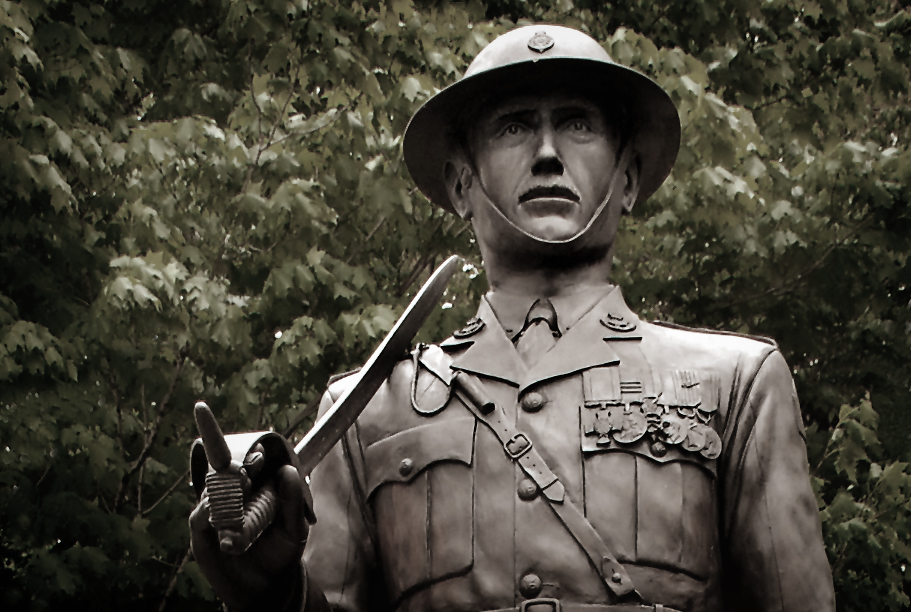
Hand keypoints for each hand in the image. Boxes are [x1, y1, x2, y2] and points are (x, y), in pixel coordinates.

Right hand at [190, 460, 309, 609]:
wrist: (265, 587)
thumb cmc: (281, 552)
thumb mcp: (294, 527)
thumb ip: (292, 499)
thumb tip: (287, 470)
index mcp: (258, 489)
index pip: (252, 465)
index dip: (254, 458)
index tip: (261, 455)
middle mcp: (234, 497)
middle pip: (227, 472)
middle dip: (234, 468)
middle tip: (245, 472)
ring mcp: (216, 512)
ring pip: (211, 491)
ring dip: (222, 488)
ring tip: (236, 490)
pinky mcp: (202, 531)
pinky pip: (199, 516)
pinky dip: (207, 511)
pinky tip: (216, 510)